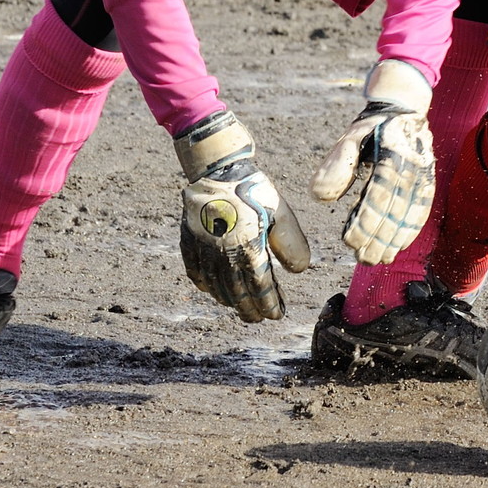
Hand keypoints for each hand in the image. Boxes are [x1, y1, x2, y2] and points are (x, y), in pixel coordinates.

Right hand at [175, 110, 310, 321]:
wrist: (218, 168)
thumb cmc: (254, 190)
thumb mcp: (281, 213)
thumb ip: (291, 243)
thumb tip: (297, 271)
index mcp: (248, 247)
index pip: (260, 287)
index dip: (269, 304)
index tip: (277, 314)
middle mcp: (223, 254)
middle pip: (237, 293)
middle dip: (250, 310)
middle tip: (259, 318)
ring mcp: (203, 249)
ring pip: (216, 286)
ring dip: (230, 301)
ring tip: (241, 308)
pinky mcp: (189, 242)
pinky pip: (196, 272)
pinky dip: (206, 286)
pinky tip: (214, 291)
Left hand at [309, 60, 436, 264]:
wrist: (404, 110)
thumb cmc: (371, 129)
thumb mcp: (349, 140)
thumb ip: (335, 166)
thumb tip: (319, 197)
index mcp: (391, 153)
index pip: (378, 195)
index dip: (365, 220)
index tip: (349, 240)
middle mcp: (412, 166)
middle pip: (395, 210)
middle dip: (378, 238)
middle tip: (362, 258)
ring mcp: (424, 175)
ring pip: (410, 214)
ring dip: (394, 240)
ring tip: (379, 258)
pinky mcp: (429, 182)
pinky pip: (422, 210)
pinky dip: (410, 231)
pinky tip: (399, 246)